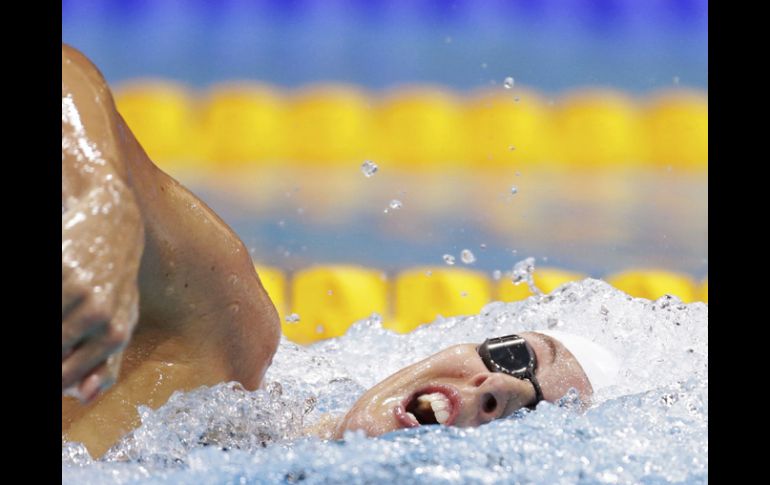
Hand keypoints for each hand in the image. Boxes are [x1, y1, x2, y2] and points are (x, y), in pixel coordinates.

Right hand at [62, 184, 143, 402]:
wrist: (112, 218)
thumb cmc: (116, 277)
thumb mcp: (123, 318)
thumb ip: (106, 362)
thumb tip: (85, 398)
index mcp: (117, 334)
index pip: (65, 376)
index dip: (56, 378)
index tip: (60, 368)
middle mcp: (100, 315)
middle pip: (55, 354)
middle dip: (57, 348)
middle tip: (69, 321)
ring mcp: (78, 292)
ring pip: (50, 333)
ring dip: (55, 324)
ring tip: (68, 302)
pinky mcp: (62, 271)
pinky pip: (50, 301)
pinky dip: (53, 299)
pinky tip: (63, 288)